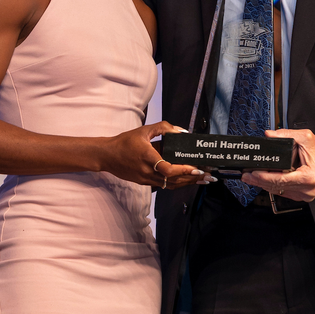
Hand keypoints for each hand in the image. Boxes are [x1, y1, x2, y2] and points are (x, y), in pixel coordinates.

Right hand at [100, 122, 214, 189]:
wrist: (107, 156)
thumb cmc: (124, 142)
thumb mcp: (143, 130)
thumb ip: (163, 128)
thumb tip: (181, 132)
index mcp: (147, 157)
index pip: (168, 169)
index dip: (183, 171)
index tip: (196, 169)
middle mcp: (147, 171)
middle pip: (174, 180)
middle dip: (192, 179)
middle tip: (207, 176)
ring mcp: (146, 179)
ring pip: (170, 185)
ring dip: (187, 183)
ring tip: (201, 180)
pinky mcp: (144, 182)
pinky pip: (164, 185)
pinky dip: (177, 183)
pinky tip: (186, 181)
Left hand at [242, 129, 314, 202]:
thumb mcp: (304, 137)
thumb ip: (285, 135)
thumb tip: (269, 135)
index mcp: (309, 176)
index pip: (282, 180)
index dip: (265, 177)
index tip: (253, 174)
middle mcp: (308, 189)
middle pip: (278, 187)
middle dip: (260, 181)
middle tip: (246, 176)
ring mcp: (304, 194)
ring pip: (278, 191)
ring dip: (264, 184)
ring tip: (251, 177)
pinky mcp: (300, 195)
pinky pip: (283, 191)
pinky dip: (272, 185)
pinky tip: (262, 180)